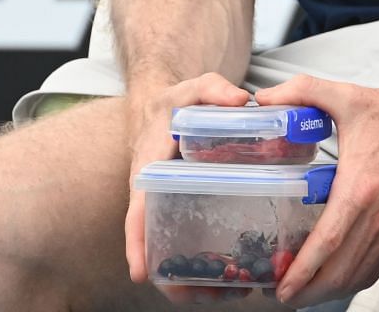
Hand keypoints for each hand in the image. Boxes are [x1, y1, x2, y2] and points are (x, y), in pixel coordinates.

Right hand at [122, 72, 253, 303]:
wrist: (170, 107)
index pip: (138, 211)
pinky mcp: (187, 208)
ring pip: (176, 248)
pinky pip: (193, 238)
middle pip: (156, 243)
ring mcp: (170, 205)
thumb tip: (241, 100)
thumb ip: (213, 89)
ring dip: (196, 276)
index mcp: (148, 169)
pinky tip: (237, 274)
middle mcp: (155, 194)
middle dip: (174, 275)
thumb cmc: (178, 101)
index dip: (137, 243)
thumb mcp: (195, 87)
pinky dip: (209, 260)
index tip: (140, 273)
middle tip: (204, 294)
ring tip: (230, 293)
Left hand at [252, 73, 378, 307]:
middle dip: (309, 292)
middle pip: (340, 271)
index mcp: (361, 185)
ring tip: (305, 293)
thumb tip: (265, 98)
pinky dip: (353, 280)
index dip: (303, 269)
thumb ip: (303, 90)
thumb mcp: (348, 96)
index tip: (282, 286)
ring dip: (329, 291)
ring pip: (358, 275)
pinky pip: (375, 267)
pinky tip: (338, 278)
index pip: (328, 240)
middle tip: (285, 297)